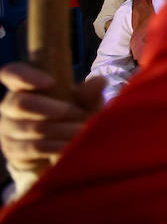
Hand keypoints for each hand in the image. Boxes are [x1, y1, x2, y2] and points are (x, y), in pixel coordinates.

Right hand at [0, 63, 104, 194]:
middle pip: (21, 103)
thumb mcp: (82, 103)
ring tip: (84, 130)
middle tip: (82, 114)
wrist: (57, 146)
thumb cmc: (70, 115)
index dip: (25, 76)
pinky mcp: (12, 150)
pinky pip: (33, 148)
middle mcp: (10, 105)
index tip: (51, 81)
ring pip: (33, 127)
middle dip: (56, 109)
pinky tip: (72, 146)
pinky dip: (57, 146)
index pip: (12, 73)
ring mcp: (8, 128)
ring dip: (63, 130)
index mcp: (25, 86)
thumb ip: (88, 94)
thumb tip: (100, 81)